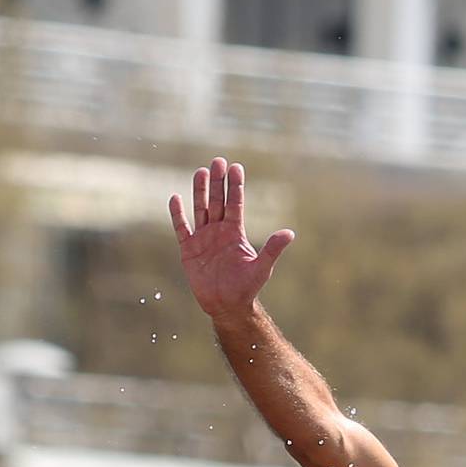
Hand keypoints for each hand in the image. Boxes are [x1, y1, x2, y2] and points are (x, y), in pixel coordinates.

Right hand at [168, 158, 293, 324]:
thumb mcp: (262, 268)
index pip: (235, 203)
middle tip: (218, 161)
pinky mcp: (189, 250)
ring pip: (200, 209)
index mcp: (235, 233)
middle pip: (217, 201)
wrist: (226, 305)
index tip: (236, 167)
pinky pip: (182, 228)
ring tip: (200, 172)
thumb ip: (273, 249)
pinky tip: (175, 198)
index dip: (235, 186)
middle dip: (217, 182)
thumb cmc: (246, 288)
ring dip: (200, 191)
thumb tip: (290, 233)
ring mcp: (203, 239)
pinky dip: (178, 214)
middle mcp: (219, 231)